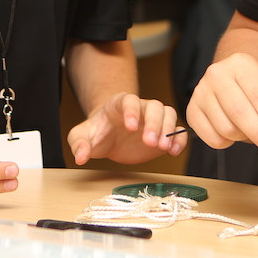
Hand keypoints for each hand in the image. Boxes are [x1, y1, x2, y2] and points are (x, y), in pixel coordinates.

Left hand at [67, 92, 183, 165]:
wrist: (109, 136)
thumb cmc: (97, 132)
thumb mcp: (81, 136)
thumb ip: (79, 144)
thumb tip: (80, 156)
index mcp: (119, 104)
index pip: (129, 101)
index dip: (132, 111)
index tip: (131, 127)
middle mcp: (140, 108)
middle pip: (154, 106)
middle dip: (154, 124)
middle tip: (150, 142)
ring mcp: (153, 120)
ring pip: (169, 114)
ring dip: (168, 130)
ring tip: (163, 147)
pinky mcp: (162, 133)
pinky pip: (177, 131)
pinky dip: (179, 139)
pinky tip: (173, 151)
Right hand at [185, 53, 257, 151]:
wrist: (230, 79)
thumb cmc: (252, 86)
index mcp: (241, 64)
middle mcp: (217, 74)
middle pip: (239, 113)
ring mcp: (201, 91)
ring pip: (226, 128)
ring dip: (243, 138)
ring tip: (249, 132)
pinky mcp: (191, 109)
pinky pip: (212, 138)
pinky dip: (226, 142)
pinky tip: (232, 132)